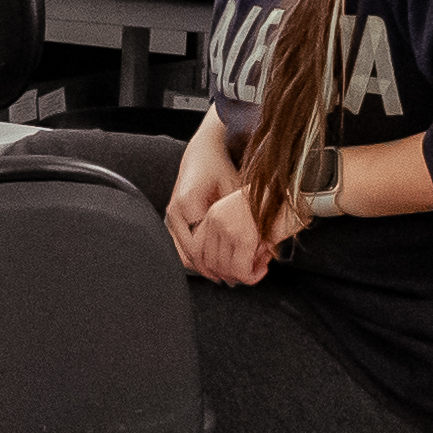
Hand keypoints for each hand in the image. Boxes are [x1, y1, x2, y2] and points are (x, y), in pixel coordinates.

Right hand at [166, 136, 240, 270]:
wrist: (201, 153)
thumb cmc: (220, 168)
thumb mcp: (236, 190)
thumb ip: (244, 217)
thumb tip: (262, 245)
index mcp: (189, 203)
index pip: (204, 246)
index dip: (226, 261)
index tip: (245, 268)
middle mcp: (175, 212)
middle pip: (193, 254)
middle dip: (216, 269)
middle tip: (237, 279)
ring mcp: (170, 218)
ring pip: (184, 255)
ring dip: (205, 268)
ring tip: (226, 275)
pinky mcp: (170, 221)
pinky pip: (179, 249)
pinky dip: (196, 260)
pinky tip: (213, 265)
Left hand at [182, 188, 282, 285]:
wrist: (296, 189)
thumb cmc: (277, 205)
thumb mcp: (248, 222)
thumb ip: (235, 244)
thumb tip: (233, 272)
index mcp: (213, 213)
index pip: (197, 250)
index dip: (211, 269)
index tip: (227, 274)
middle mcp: (215, 220)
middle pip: (208, 263)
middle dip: (230, 275)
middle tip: (248, 273)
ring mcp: (227, 228)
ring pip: (224, 269)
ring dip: (242, 276)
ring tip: (258, 269)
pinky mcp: (244, 238)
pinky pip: (241, 270)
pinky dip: (251, 277)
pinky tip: (262, 270)